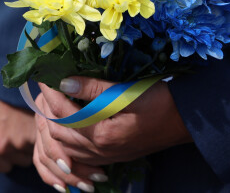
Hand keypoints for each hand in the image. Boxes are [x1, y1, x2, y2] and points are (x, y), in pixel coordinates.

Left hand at [0, 90, 35, 172]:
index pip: (0, 164)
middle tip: (23, 136)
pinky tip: (35, 125)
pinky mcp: (30, 137)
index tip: (14, 149)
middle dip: (20, 152)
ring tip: (29, 128)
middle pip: (15, 162)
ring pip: (28, 155)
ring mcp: (15, 143)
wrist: (10, 78)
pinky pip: (38, 146)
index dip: (8, 157)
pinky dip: (39, 138)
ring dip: (30, 146)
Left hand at [33, 77, 191, 189]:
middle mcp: (101, 150)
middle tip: (45, 86)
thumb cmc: (161, 102)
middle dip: (47, 109)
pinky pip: (79, 155)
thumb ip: (94, 88)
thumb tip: (63, 81)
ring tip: (52, 102)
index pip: (62, 113)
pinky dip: (67, 141)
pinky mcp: (111, 156)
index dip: (49, 91)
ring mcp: (106, 156)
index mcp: (103, 133)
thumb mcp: (127, 91)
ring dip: (54, 126)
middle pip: (58, 133)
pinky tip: (69, 125)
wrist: (186, 122)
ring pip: (65, 147)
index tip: (43, 73)